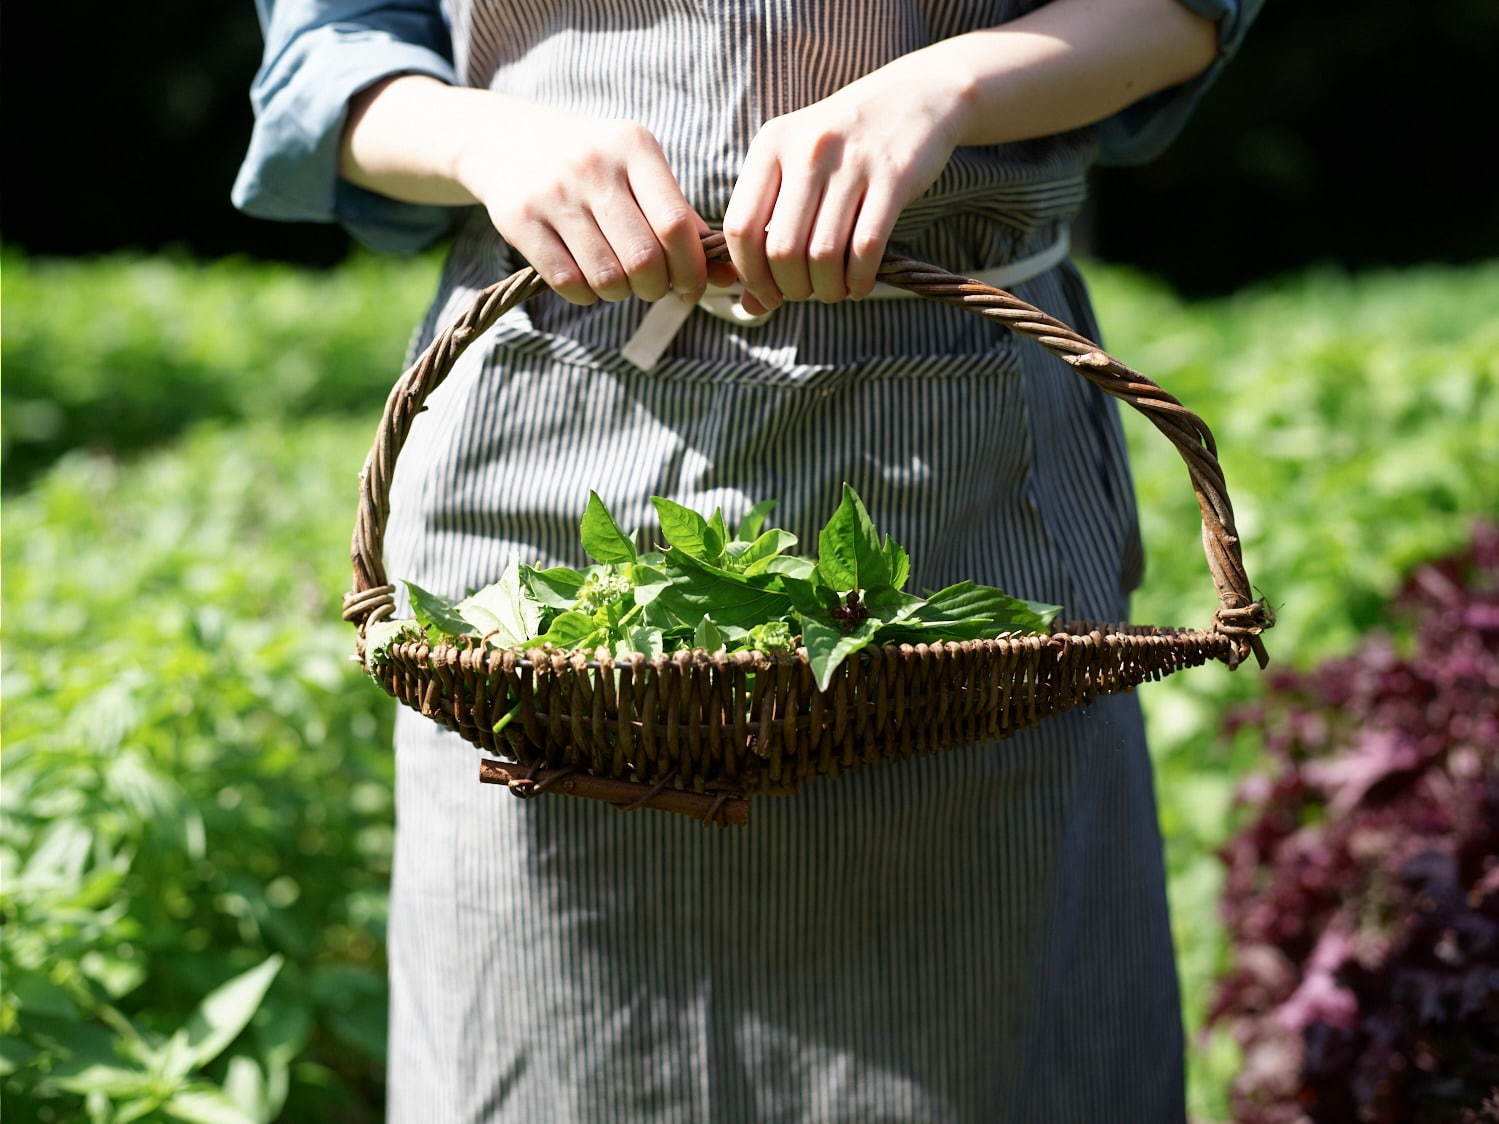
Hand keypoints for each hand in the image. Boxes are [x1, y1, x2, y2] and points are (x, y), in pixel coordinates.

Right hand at [452, 98, 735, 305]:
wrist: (506, 139)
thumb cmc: (595, 167)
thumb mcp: (638, 172)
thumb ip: (683, 220)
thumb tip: (731, 276)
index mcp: (634, 146)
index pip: (675, 226)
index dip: (692, 269)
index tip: (693, 286)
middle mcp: (592, 164)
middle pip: (643, 260)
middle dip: (656, 287)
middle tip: (652, 286)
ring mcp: (552, 191)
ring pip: (607, 278)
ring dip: (621, 293)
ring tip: (619, 279)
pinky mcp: (519, 219)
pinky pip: (568, 283)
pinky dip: (587, 295)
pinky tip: (587, 279)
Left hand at [722, 61, 971, 313]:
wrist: (917, 94)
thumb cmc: (845, 143)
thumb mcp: (798, 165)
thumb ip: (767, 227)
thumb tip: (749, 305)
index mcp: (771, 145)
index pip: (740, 227)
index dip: (749, 274)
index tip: (766, 293)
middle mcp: (807, 150)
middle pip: (781, 250)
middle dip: (792, 289)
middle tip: (805, 293)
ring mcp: (851, 162)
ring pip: (823, 255)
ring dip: (827, 289)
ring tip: (834, 290)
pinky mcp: (893, 177)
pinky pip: (866, 248)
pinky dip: (860, 280)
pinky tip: (860, 284)